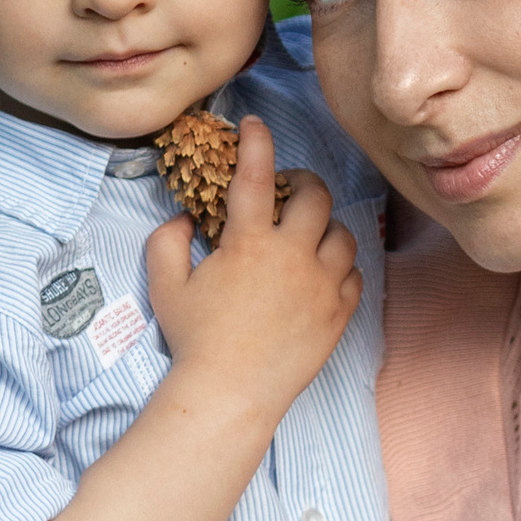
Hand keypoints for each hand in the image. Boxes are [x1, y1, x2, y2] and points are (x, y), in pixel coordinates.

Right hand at [143, 117, 359, 427]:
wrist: (231, 395)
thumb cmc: (195, 340)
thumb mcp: (166, 286)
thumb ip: (168, 241)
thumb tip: (186, 218)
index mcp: (249, 244)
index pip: (255, 175)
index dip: (256, 141)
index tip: (255, 125)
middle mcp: (293, 258)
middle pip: (317, 196)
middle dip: (304, 183)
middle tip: (289, 191)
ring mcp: (322, 287)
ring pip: (344, 236)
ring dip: (325, 228)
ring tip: (307, 236)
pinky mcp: (338, 315)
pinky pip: (355, 276)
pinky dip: (341, 269)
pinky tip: (321, 275)